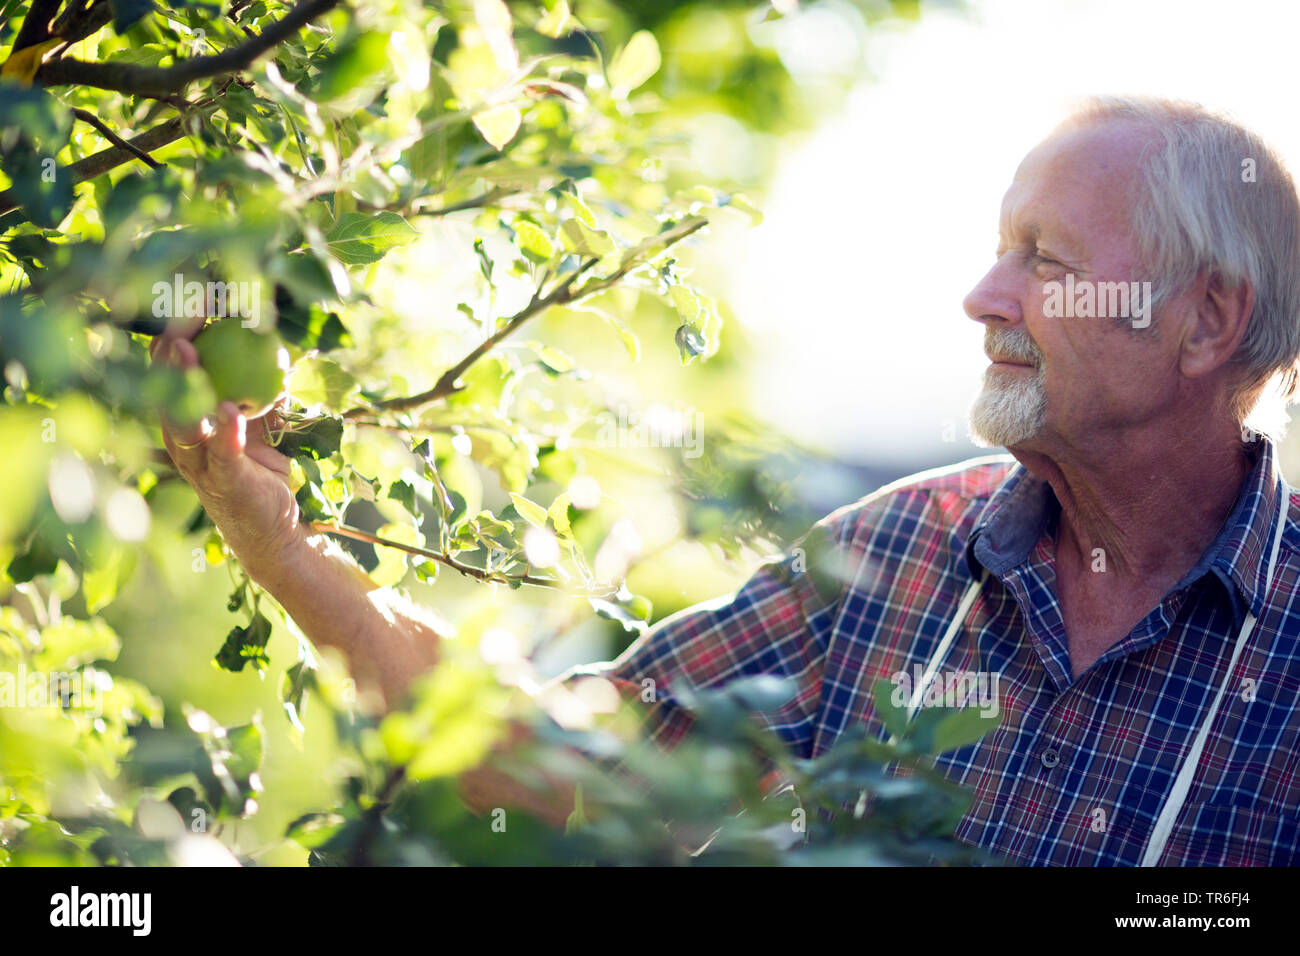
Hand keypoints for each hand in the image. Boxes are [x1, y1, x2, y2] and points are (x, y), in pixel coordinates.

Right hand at [152, 329, 303, 584]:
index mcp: (185, 419)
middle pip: (163, 389)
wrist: (275, 527)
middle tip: (182, 316)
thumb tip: (271, 335)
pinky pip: (221, 453)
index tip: (193, 300)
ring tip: (189, 352)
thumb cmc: (262, 469)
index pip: (168, 370)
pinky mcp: (226, 483)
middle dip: (169, 350)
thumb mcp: (259, 419)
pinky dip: (224, 431)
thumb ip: (258, 384)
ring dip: (185, 383)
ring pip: (181, 419)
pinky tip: (229, 409)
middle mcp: (183, 440)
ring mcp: (200, 463)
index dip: (175, 334)